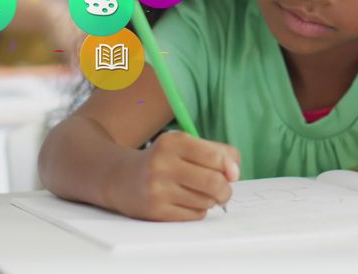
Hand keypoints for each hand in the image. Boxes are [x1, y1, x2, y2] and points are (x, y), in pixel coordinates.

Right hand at [113, 131, 240, 220]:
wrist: (122, 178)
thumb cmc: (164, 161)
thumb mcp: (187, 146)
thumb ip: (218, 153)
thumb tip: (235, 174)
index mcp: (173, 141)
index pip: (216, 157)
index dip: (230, 168)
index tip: (230, 173)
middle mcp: (162, 163)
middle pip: (214, 182)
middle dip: (225, 190)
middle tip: (223, 191)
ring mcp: (157, 188)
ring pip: (206, 201)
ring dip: (209, 200)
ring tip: (197, 194)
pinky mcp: (155, 210)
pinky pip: (194, 215)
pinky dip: (197, 211)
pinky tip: (184, 202)